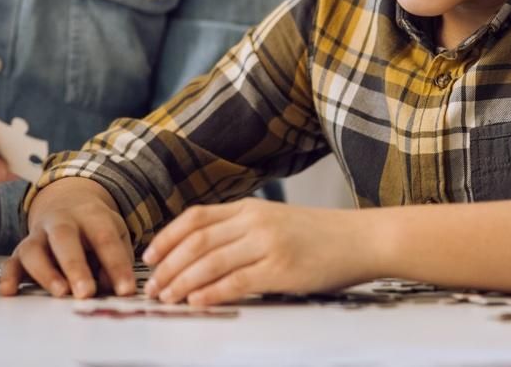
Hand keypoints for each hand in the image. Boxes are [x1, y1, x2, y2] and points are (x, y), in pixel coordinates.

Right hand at [1, 177, 136, 298]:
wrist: (66, 202)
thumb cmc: (96, 226)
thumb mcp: (116, 232)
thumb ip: (118, 258)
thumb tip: (109, 286)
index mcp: (90, 215)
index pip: (104, 238)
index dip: (116, 265)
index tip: (126, 290)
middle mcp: (61, 222)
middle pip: (64, 238)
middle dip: (75, 266)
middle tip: (86, 292)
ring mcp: (38, 235)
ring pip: (34, 249)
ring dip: (45, 272)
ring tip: (60, 293)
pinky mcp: (22, 250)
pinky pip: (12, 261)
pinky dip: (9, 276)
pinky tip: (10, 291)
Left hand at [142, 200, 375, 305]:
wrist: (362, 239)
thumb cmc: (319, 236)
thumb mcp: (275, 220)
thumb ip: (242, 229)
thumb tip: (202, 251)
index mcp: (248, 207)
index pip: (194, 218)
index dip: (166, 236)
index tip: (148, 255)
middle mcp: (254, 221)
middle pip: (196, 241)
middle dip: (167, 265)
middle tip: (152, 286)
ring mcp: (267, 244)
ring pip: (210, 262)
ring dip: (182, 282)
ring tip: (167, 297)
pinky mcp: (281, 270)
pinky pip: (236, 282)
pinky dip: (211, 293)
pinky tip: (196, 302)